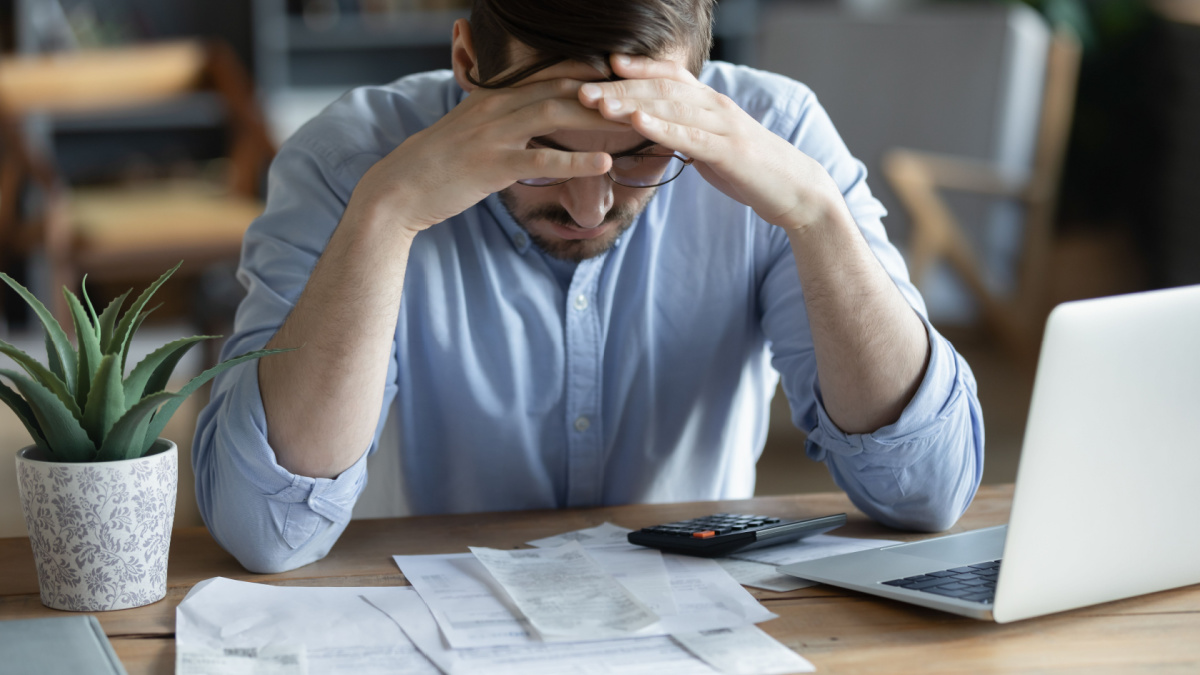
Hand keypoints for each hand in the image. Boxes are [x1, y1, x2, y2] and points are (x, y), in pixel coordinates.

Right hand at [347, 66, 626, 238]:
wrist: (399, 188)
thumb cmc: (439, 164)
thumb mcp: (471, 129)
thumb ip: (502, 118)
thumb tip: (531, 116)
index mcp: (496, 96)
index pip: (553, 77)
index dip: (593, 76)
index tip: (627, 80)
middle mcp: (497, 107)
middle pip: (563, 89)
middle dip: (605, 92)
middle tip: (645, 96)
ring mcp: (494, 135)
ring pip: (556, 116)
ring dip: (599, 117)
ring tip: (636, 123)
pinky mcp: (491, 166)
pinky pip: (540, 161)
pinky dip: (575, 161)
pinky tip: (604, 163)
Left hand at [578, 55, 842, 232]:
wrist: (793, 190)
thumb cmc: (749, 169)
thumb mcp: (711, 146)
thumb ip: (684, 134)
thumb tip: (654, 131)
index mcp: (709, 103)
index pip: (668, 77)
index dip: (635, 69)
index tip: (601, 65)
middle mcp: (715, 105)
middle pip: (659, 88)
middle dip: (618, 87)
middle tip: (580, 88)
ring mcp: (723, 125)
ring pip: (669, 107)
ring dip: (630, 103)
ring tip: (597, 103)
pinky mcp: (728, 150)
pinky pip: (689, 135)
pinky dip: (661, 126)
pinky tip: (637, 122)